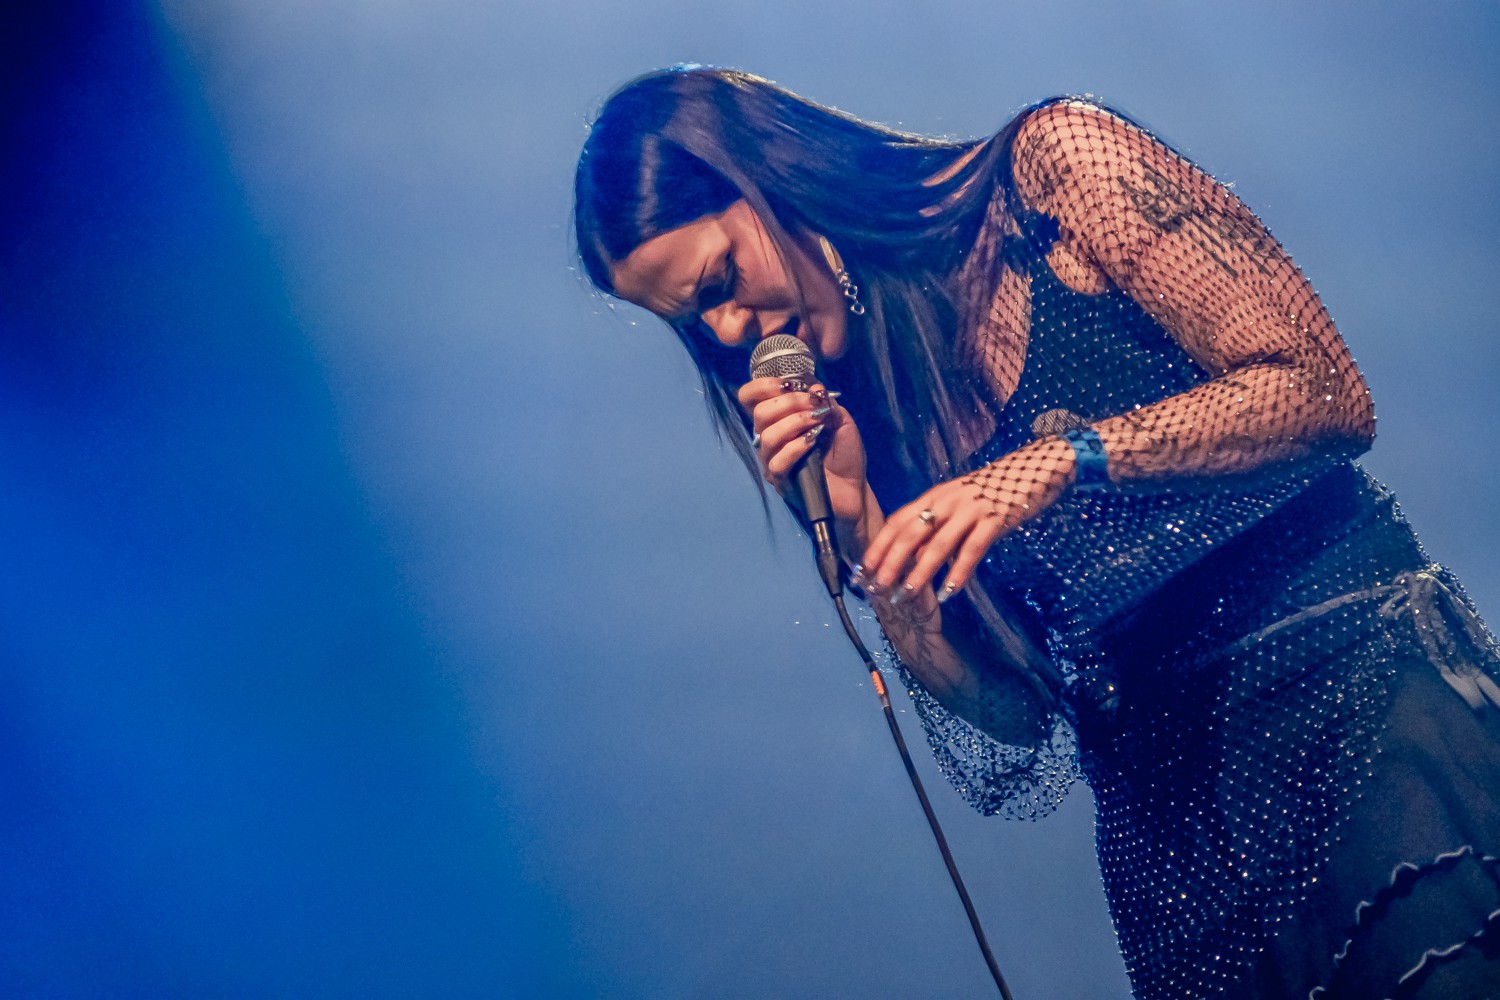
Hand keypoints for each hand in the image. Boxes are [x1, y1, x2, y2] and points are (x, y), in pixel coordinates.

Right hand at [737, 376, 868, 527]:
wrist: (855, 488)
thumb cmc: (844, 454)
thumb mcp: (840, 419)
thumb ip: (824, 401)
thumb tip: (813, 387)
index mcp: (778, 419)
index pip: (749, 397)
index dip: (762, 386)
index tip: (787, 383)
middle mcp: (769, 438)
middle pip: (759, 413)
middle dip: (789, 402)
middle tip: (814, 405)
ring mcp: (772, 460)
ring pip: (768, 436)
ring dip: (795, 423)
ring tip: (818, 424)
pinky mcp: (780, 480)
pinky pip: (777, 462)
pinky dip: (795, 447)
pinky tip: (812, 443)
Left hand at [859, 438, 1074, 598]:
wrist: (1036, 469)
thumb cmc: (995, 490)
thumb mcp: (960, 501)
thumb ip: (940, 522)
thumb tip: (917, 552)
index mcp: (935, 495)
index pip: (897, 521)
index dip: (879, 545)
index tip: (863, 568)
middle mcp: (947, 500)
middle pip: (910, 534)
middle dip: (891, 562)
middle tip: (878, 588)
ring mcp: (971, 509)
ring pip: (938, 544)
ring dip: (919, 572)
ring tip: (906, 594)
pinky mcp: (994, 519)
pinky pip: (972, 549)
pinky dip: (958, 572)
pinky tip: (948, 592)